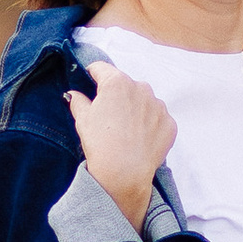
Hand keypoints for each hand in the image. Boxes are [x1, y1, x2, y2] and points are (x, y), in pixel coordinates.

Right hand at [68, 65, 175, 231]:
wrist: (125, 173)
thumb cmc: (101, 144)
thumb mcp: (83, 119)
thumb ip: (78, 101)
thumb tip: (73, 94)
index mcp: (117, 82)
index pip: (102, 68)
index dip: (93, 74)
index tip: (90, 81)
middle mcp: (142, 88)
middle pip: (126, 85)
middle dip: (117, 96)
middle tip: (108, 116)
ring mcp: (158, 106)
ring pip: (144, 101)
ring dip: (136, 109)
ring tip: (125, 130)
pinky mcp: (169, 123)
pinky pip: (158, 118)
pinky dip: (150, 125)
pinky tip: (139, 139)